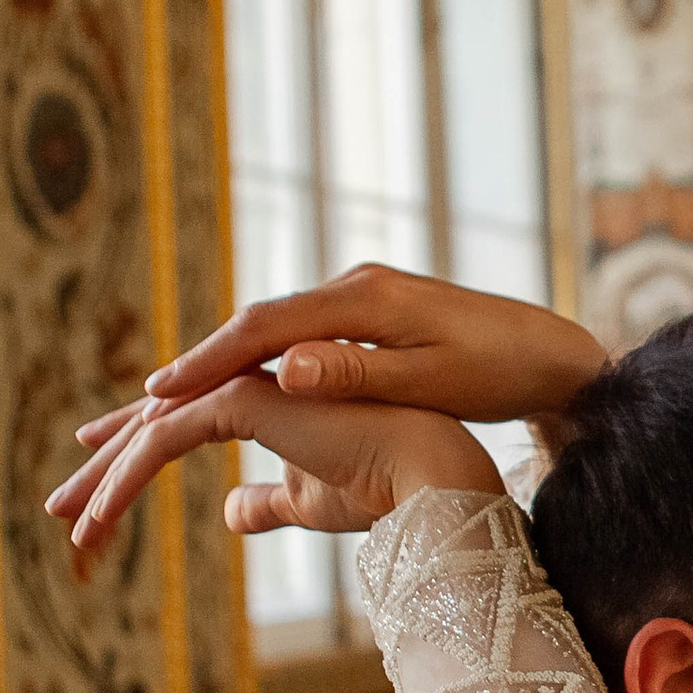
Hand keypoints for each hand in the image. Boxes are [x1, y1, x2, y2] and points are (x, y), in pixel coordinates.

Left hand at [43, 375, 493, 581]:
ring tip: (71, 528)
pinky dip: (128, 478)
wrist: (426, 476)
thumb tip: (229, 514)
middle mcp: (246, 384)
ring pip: (149, 432)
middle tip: (61, 507)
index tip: (98, 478)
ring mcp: (244, 387)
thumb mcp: (308, 504)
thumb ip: (267, 503)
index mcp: (263, 401)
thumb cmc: (380, 488)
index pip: (182, 421)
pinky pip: (164, 442)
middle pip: (153, 423)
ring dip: (104, 482)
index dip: (135, 449)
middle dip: (104, 468)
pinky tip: (101, 511)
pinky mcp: (244, 402)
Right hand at [141, 268, 604, 440]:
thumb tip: (287, 370)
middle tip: (139, 404)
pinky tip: (239, 388)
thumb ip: (358, 374)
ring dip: (224, 362)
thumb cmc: (502, 371)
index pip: (265, 329)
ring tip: (170, 399)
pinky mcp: (373, 314)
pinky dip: (260, 361)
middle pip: (257, 324)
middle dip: (199, 362)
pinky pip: (298, 336)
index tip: (157, 393)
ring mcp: (364, 298)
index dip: (208, 362)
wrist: (553, 351)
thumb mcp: (432, 380)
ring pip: (274, 329)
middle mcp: (356, 287)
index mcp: (364, 300)